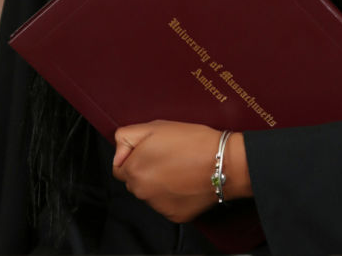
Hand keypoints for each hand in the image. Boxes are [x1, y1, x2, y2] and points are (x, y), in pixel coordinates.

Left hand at [112, 120, 250, 222]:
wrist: (222, 162)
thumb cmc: (192, 141)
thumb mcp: (155, 126)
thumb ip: (127, 137)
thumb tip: (118, 151)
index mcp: (135, 169)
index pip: (120, 168)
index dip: (134, 156)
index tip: (149, 150)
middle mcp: (142, 192)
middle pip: (134, 181)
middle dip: (146, 169)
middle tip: (167, 156)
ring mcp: (158, 206)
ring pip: (150, 193)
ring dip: (159, 183)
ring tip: (180, 167)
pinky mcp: (174, 215)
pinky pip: (166, 204)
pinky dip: (173, 195)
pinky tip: (186, 180)